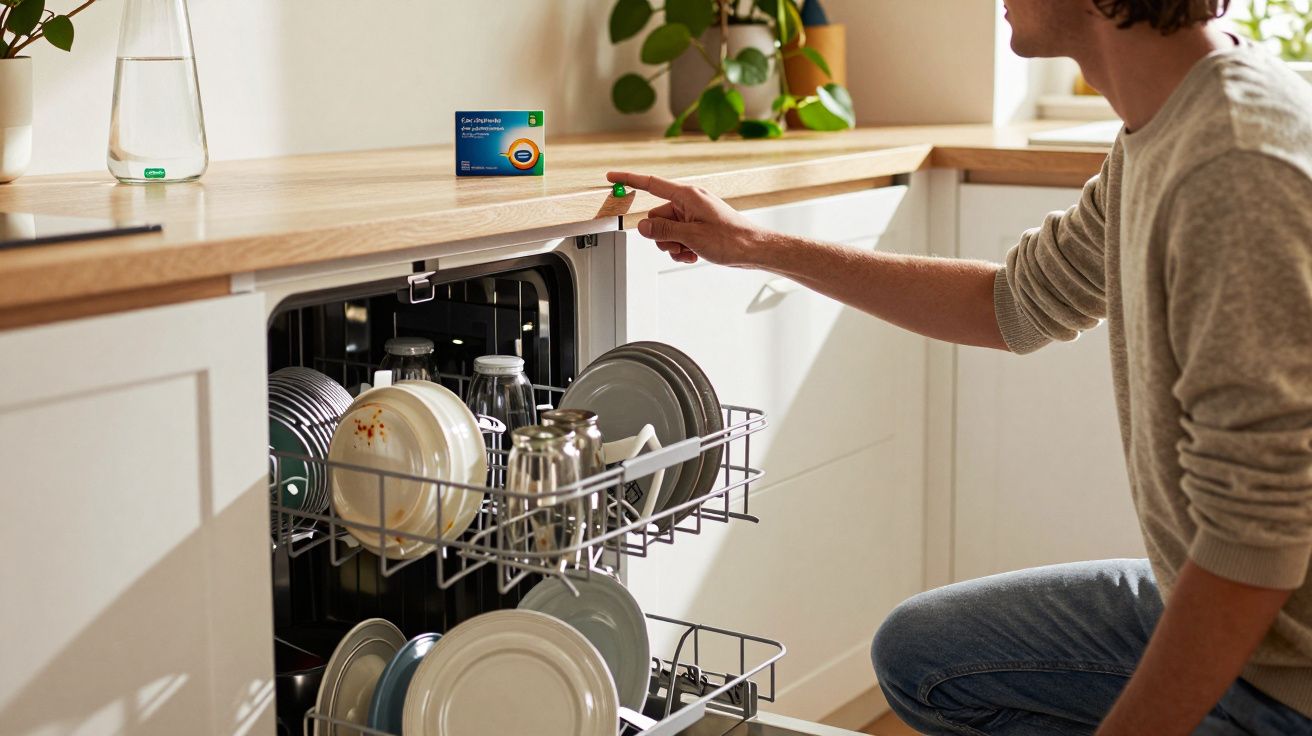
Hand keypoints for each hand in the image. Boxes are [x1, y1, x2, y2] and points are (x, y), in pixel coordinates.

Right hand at [606, 171, 765, 267]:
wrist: (754, 249)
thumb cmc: (732, 239)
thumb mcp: (692, 236)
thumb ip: (664, 230)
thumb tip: (643, 226)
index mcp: (687, 196)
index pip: (651, 184)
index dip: (629, 180)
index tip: (611, 176)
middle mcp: (689, 202)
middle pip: (657, 216)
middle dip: (662, 235)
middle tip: (679, 246)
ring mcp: (694, 215)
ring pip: (667, 230)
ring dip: (673, 245)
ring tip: (690, 252)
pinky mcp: (698, 227)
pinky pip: (678, 237)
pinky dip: (682, 248)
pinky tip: (694, 255)